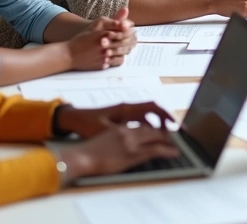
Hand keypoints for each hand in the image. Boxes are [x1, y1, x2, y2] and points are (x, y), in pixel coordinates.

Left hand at [55, 101, 176, 137]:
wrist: (73, 120)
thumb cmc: (87, 124)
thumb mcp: (106, 131)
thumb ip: (125, 133)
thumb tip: (142, 137)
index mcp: (126, 108)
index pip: (152, 107)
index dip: (165, 115)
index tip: (174, 125)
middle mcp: (128, 108)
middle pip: (152, 110)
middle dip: (164, 120)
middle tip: (173, 133)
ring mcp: (124, 112)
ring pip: (146, 116)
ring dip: (156, 124)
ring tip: (163, 136)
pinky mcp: (120, 118)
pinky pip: (139, 120)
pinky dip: (147, 126)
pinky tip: (148, 138)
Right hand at [59, 121, 179, 181]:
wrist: (81, 157)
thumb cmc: (88, 150)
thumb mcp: (104, 137)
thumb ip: (116, 136)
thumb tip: (125, 141)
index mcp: (120, 127)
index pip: (142, 123)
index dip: (154, 126)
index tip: (161, 129)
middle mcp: (127, 131)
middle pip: (151, 129)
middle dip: (164, 132)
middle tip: (172, 137)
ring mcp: (131, 141)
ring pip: (156, 137)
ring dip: (168, 140)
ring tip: (175, 144)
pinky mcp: (133, 153)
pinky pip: (155, 149)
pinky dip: (167, 150)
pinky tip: (174, 152)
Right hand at [69, 7, 136, 69]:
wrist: (69, 55)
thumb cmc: (82, 40)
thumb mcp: (96, 27)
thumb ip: (113, 20)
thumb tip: (126, 9)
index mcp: (103, 33)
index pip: (124, 30)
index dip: (130, 30)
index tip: (132, 29)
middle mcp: (104, 45)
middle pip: (124, 42)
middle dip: (131, 39)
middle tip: (134, 38)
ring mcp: (103, 55)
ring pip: (122, 53)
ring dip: (127, 49)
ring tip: (129, 46)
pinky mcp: (102, 64)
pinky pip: (116, 62)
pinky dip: (120, 58)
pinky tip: (121, 54)